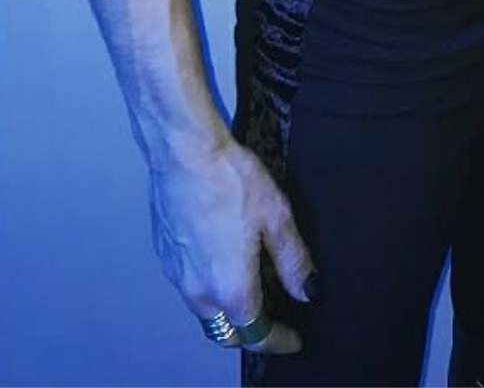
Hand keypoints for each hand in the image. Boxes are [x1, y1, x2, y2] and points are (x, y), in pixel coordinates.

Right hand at [149, 135, 315, 352]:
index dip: (280, 340)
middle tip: (274, 318)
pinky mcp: (166, 256)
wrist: (184, 153)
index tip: (294, 339)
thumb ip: (293, 261)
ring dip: (229, 308)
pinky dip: (211, 285)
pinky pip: (191, 285)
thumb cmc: (230, 179)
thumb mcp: (277, 217)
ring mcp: (177, 275)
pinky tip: (225, 258)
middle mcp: (199, 291)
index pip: (256, 335)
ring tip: (254, 285)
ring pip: (206, 310)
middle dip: (251, 332)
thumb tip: (308, 290)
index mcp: (230, 289)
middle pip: (227, 331)